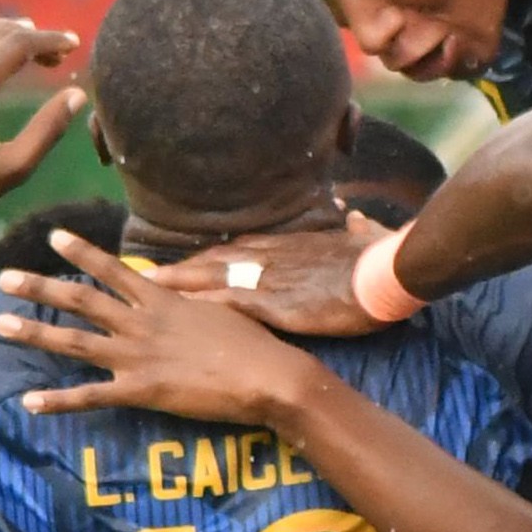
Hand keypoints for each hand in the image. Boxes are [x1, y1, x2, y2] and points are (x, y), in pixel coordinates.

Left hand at [0, 245, 328, 428]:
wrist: (268, 376)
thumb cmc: (253, 342)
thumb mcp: (220, 307)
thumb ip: (188, 296)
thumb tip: (170, 284)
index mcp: (161, 300)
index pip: (113, 269)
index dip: (81, 252)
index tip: (53, 237)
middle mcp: (141, 323)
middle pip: (81, 300)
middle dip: (40, 287)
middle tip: (4, 279)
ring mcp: (137, 356)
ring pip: (75, 342)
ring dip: (35, 333)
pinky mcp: (140, 391)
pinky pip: (91, 396)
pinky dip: (58, 400)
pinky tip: (29, 401)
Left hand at [136, 209, 395, 339]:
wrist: (385, 272)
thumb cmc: (378, 256)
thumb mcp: (365, 235)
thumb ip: (355, 227)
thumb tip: (355, 215)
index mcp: (289, 245)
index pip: (238, 249)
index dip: (209, 257)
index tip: (188, 262)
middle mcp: (270, 258)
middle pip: (214, 262)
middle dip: (180, 269)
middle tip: (146, 276)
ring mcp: (268, 280)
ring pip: (212, 279)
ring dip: (178, 284)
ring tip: (146, 291)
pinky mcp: (273, 305)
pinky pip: (228, 305)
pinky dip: (201, 308)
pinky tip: (179, 316)